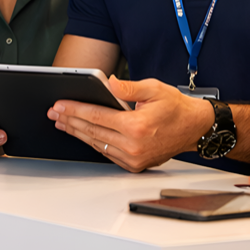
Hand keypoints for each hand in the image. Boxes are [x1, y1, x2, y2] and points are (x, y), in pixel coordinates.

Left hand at [48, 77, 214, 171]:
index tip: (59, 105)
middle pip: (92, 131)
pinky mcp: (135, 165)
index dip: (74, 110)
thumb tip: (110, 84)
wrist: (195, 128)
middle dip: (70, 121)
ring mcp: (133, 158)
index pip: (96, 116)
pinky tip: (83, 133)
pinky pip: (107, 153)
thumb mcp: (154, 89)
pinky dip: (93, 142)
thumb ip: (129, 88)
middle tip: (54, 113)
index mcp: (136, 126)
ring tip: (63, 122)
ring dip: (77, 133)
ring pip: (97, 144)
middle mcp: (133, 146)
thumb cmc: (176, 108)